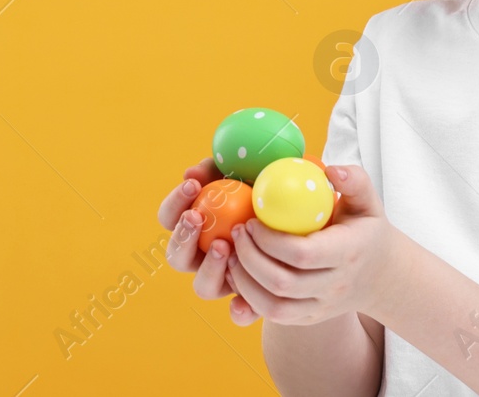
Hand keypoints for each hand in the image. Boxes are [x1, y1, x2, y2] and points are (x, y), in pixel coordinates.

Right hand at [156, 158, 260, 325]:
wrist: (310, 211)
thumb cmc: (270, 185)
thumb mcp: (245, 169)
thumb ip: (218, 168)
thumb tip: (190, 174)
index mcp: (197, 224)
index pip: (169, 218)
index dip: (174, 204)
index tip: (192, 186)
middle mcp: (205, 254)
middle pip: (176, 257)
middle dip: (183, 238)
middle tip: (198, 218)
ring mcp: (227, 276)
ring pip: (203, 287)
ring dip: (208, 268)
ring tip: (224, 245)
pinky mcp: (251, 296)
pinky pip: (239, 310)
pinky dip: (239, 309)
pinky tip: (242, 302)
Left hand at [226, 164, 400, 325]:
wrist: (380, 276)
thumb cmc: (366, 230)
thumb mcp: (369, 203)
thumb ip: (355, 181)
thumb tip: (331, 170)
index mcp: (348, 254)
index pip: (302, 254)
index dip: (270, 239)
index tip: (252, 220)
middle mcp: (335, 286)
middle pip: (282, 282)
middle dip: (250, 257)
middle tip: (237, 232)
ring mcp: (321, 307)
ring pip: (274, 306)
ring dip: (245, 281)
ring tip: (232, 253)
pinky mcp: (309, 318)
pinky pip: (274, 316)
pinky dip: (250, 297)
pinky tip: (240, 273)